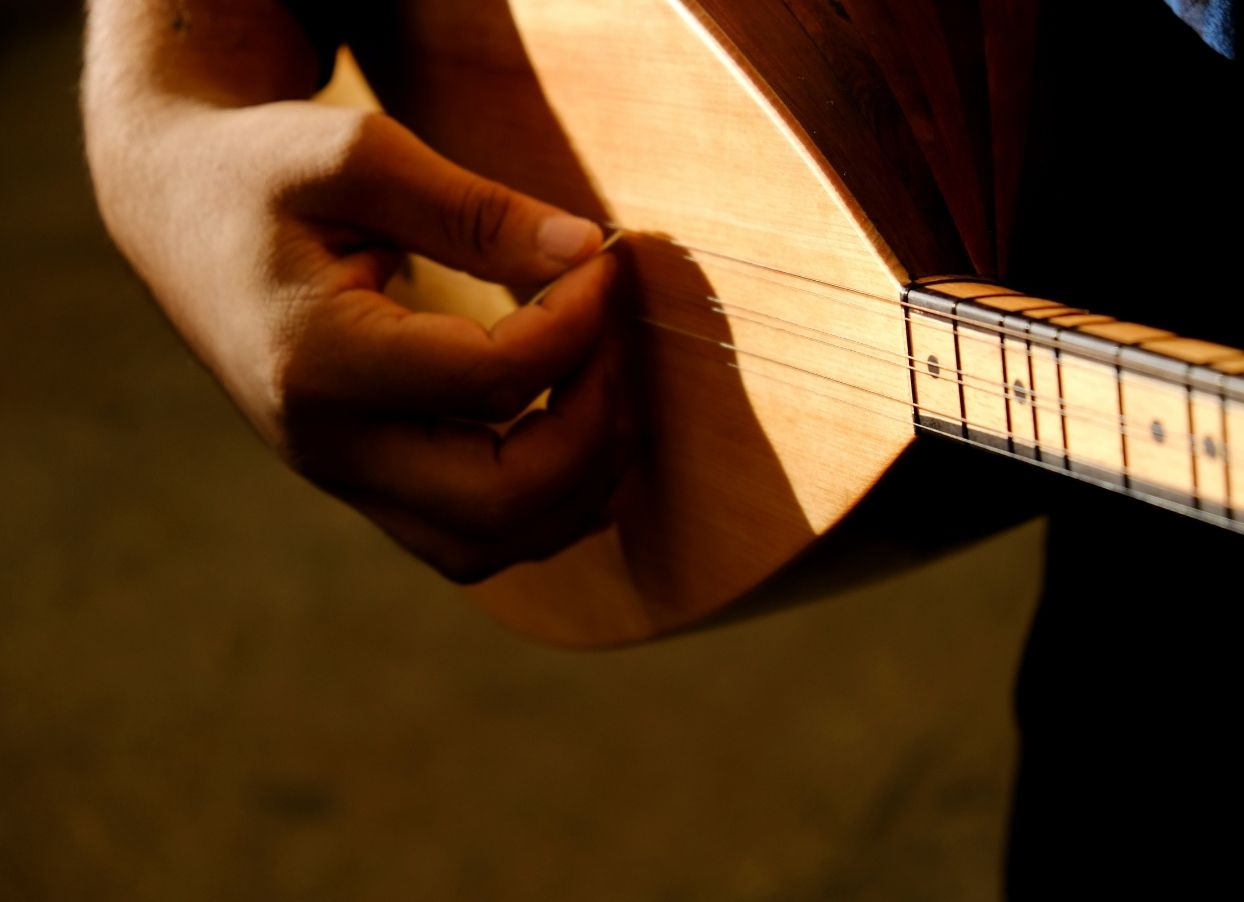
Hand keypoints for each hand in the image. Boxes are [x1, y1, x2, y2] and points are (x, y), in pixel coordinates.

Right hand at [88, 98, 627, 582]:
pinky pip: (470, 539)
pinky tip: (571, 432)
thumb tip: (586, 251)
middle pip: (499, 501)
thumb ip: (477, 211)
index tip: (600, 261)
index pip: (492, 380)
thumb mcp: (360, 155)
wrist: (178, 217)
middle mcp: (328, 444)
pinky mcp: (363, 483)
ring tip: (608, 395)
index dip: (577, 323)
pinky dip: (540, 506)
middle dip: (592, 430)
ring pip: (488, 545)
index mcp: (316, 360)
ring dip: (576, 488)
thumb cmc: (263, 172)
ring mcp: (343, 477)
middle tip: (615, 347)